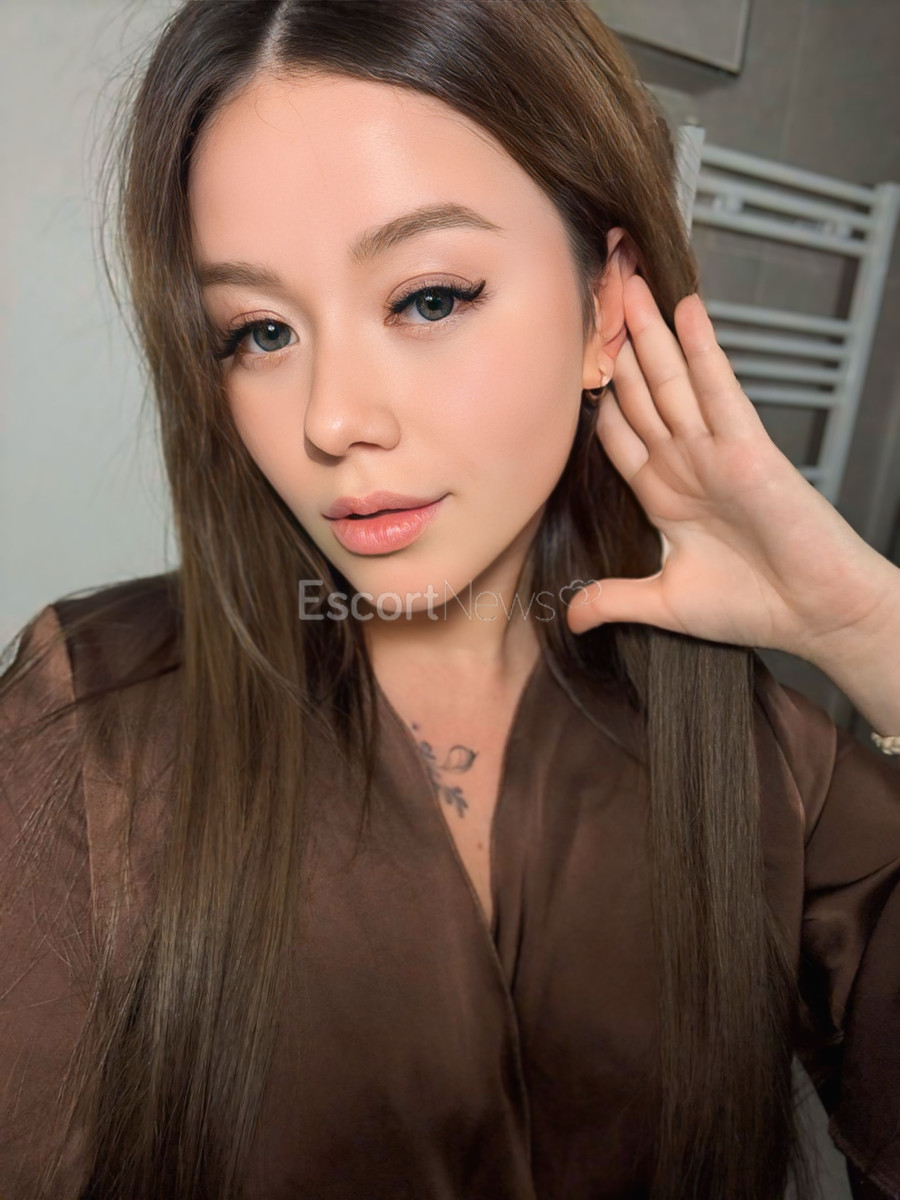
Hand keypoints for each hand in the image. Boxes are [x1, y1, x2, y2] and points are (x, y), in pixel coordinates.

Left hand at [567, 274, 893, 664]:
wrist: (816, 614)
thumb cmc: (756, 605)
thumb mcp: (666, 603)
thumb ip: (615, 599)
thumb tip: (572, 618)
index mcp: (662, 493)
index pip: (615, 431)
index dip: (590, 395)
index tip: (562, 359)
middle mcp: (684, 462)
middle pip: (638, 392)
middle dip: (612, 345)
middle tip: (589, 293)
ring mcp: (714, 450)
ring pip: (671, 378)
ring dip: (646, 331)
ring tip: (623, 281)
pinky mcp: (748, 446)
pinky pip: (719, 388)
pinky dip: (702, 348)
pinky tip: (684, 309)